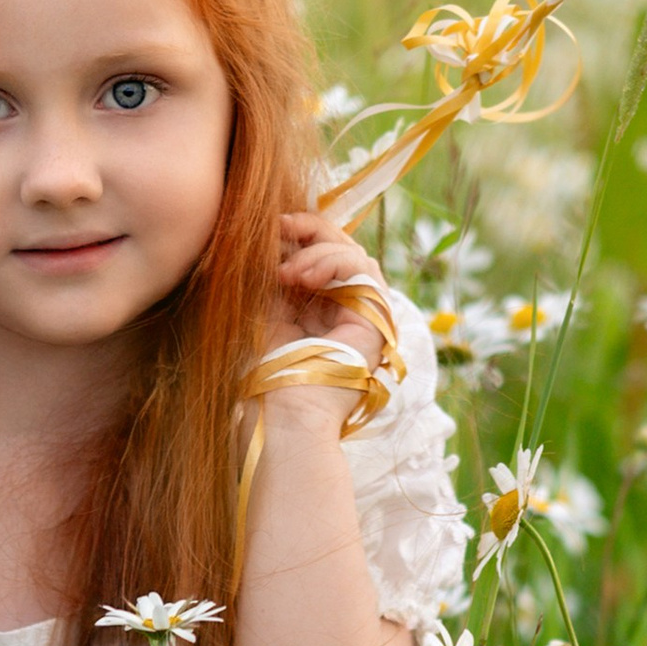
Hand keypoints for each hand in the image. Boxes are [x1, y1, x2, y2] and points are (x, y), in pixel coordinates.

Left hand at [259, 213, 396, 384]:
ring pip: (354, 255)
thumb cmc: (270, 375)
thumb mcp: (268, 312)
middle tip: (278, 229)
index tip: (272, 228)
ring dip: (317, 251)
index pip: (324, 256)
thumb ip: (276, 278)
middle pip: (343, 250)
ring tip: (286, 273)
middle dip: (310, 232)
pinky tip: (301, 277)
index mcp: (325, 310)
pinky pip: (362, 269)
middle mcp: (351, 311)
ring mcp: (368, 316)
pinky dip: (331, 263)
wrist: (284, 417)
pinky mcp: (378, 321)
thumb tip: (272, 235)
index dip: (302, 235)